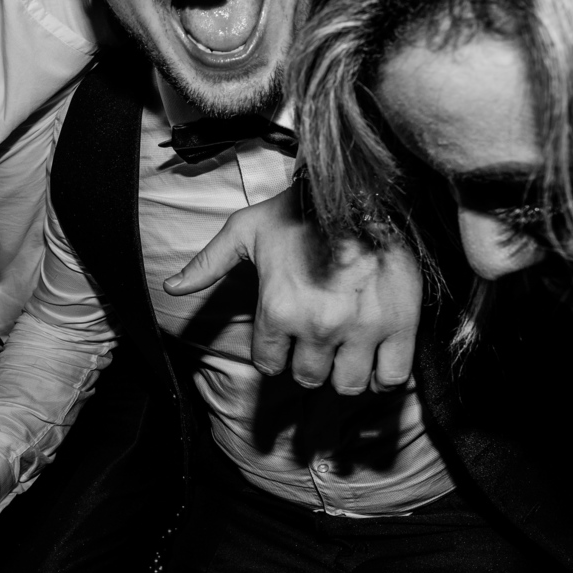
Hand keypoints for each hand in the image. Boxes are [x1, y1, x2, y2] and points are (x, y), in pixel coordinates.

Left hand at [164, 182, 420, 394]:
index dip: (275, 353)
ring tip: (345, 353)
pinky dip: (383, 374)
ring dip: (344, 374)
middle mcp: (318, 327)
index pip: (269, 363)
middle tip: (316, 342)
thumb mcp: (245, 229)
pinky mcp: (401, 325)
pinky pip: (391, 376)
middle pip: (309, 377)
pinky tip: (376, 358)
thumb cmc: (300, 208)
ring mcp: (361, 329)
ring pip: (348, 384)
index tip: (284, 339)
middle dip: (309, 364)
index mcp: (278, 309)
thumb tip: (171, 287)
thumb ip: (208, 263)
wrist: (365, 187)